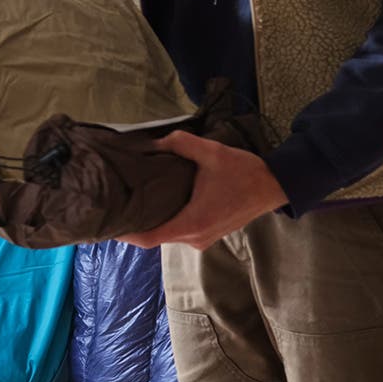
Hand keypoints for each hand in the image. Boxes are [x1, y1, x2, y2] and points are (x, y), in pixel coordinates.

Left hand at [121, 131, 286, 250]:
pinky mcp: (210, 236)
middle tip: (118, 206)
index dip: (125, 234)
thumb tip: (153, 141)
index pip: (148, 238)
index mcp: (192, 223)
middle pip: (155, 238)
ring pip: (168, 236)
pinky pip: (181, 234)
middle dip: (135, 226)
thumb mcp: (211, 152)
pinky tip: (162, 205)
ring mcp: (204, 239)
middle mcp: (195, 237)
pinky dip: (168, 223)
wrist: (274, 186)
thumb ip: (180, 143)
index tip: (108, 222)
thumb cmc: (244, 172)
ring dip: (153, 223)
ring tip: (137, 203)